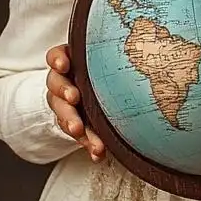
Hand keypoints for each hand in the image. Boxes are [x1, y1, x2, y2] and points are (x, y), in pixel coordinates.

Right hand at [44, 45, 103, 159]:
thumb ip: (111, 58)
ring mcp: (65, 106)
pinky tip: (97, 154)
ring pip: (62, 113)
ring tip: (78, 130)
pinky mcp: (74, 126)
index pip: (56, 57)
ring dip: (71, 122)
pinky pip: (79, 137)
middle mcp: (63, 83)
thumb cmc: (103, 74)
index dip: (58, 60)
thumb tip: (145, 45)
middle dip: (64, 92)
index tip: (64, 65)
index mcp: (70, 63)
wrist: (98, 98)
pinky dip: (88, 145)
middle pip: (56, 85)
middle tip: (73, 98)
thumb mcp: (104, 63)